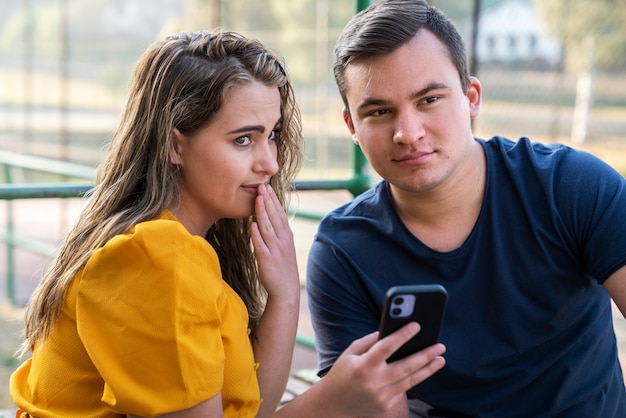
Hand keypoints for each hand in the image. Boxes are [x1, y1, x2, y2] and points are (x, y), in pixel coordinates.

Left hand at [250, 184, 299, 298]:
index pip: (280, 214)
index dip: (274, 200)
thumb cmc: (282, 267)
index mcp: (286, 236)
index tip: (267, 187)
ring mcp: (275, 250)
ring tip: (258, 198)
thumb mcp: (284, 247)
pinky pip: (261, 245)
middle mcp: (282, 241)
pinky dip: (257, 234)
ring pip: (268, 227)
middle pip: (274, 217)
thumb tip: (267, 218)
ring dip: (263, 212)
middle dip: (268, 201)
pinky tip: (252, 224)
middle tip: (262, 185)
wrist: (286, 290)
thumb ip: (277, 232)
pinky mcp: (267, 260)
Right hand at [320, 323, 445, 416]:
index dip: (402, 335)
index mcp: (363, 365)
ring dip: (428, 369)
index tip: (416, 325)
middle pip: (406, 366)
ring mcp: (382, 396)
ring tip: (441, 359)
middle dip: (425, 355)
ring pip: (410, 380)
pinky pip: (403, 389)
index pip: (386, 347)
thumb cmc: (343, 372)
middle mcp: (374, 382)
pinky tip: (422, 370)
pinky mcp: (386, 405)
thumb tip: (391, 330)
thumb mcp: (350, 352)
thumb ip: (370, 341)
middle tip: (440, 346)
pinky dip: (412, 378)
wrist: (334, 403)